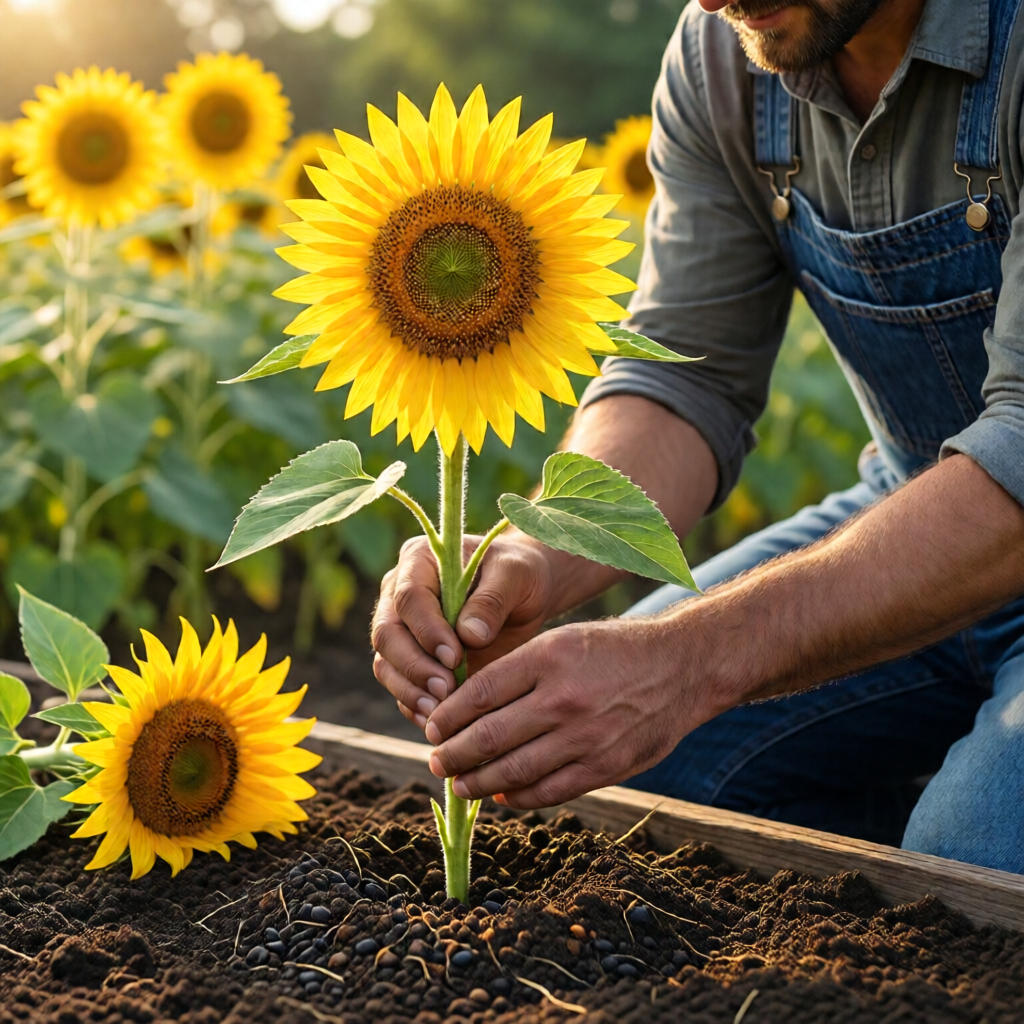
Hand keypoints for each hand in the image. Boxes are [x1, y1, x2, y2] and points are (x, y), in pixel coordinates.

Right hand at [371, 532, 556, 731]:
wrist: (524, 593)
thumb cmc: (519, 574)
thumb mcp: (516, 575)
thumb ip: (492, 599)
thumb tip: (469, 636)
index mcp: (419, 561)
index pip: (408, 597)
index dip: (427, 630)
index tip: (455, 656)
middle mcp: (399, 594)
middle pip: (386, 634)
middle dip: (414, 666)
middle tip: (445, 690)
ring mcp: (402, 629)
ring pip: (386, 664)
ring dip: (410, 691)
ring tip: (440, 713)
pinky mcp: (412, 659)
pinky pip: (400, 686)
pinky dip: (413, 706)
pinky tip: (437, 722)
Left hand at [423, 616, 718, 807]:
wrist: (681, 667)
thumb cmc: (612, 650)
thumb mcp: (562, 640)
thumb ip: (517, 672)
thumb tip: (466, 708)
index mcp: (548, 657)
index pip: (479, 692)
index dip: (448, 716)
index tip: (432, 727)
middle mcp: (563, 698)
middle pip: (489, 736)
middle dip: (453, 755)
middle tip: (435, 761)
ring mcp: (586, 736)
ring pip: (514, 770)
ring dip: (478, 782)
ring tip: (459, 784)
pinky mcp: (605, 766)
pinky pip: (549, 791)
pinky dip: (518, 797)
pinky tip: (501, 796)